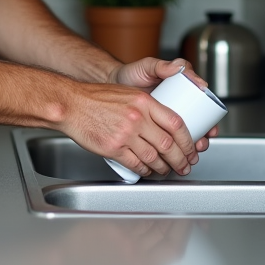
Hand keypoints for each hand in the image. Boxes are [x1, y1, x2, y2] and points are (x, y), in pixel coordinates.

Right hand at [61, 79, 200, 177]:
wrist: (72, 105)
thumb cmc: (96, 98)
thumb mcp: (128, 94)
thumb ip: (148, 107)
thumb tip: (166, 125)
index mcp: (144, 101)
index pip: (176, 123)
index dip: (188, 140)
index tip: (192, 148)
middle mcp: (137, 118)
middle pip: (168, 144)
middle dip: (181, 159)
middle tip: (185, 165)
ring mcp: (125, 134)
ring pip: (154, 157)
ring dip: (164, 168)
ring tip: (167, 170)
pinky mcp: (113, 148)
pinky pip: (136, 164)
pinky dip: (146, 170)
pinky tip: (148, 170)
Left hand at [107, 57, 220, 155]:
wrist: (113, 85)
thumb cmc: (132, 75)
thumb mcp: (147, 67)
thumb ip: (162, 65)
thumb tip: (179, 68)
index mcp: (182, 89)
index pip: (203, 106)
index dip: (211, 119)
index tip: (211, 129)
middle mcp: (179, 103)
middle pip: (198, 124)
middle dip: (203, 137)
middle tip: (201, 145)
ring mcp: (167, 116)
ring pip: (187, 134)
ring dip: (192, 146)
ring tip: (191, 154)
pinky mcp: (156, 127)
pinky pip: (170, 140)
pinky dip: (174, 150)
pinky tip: (176, 157)